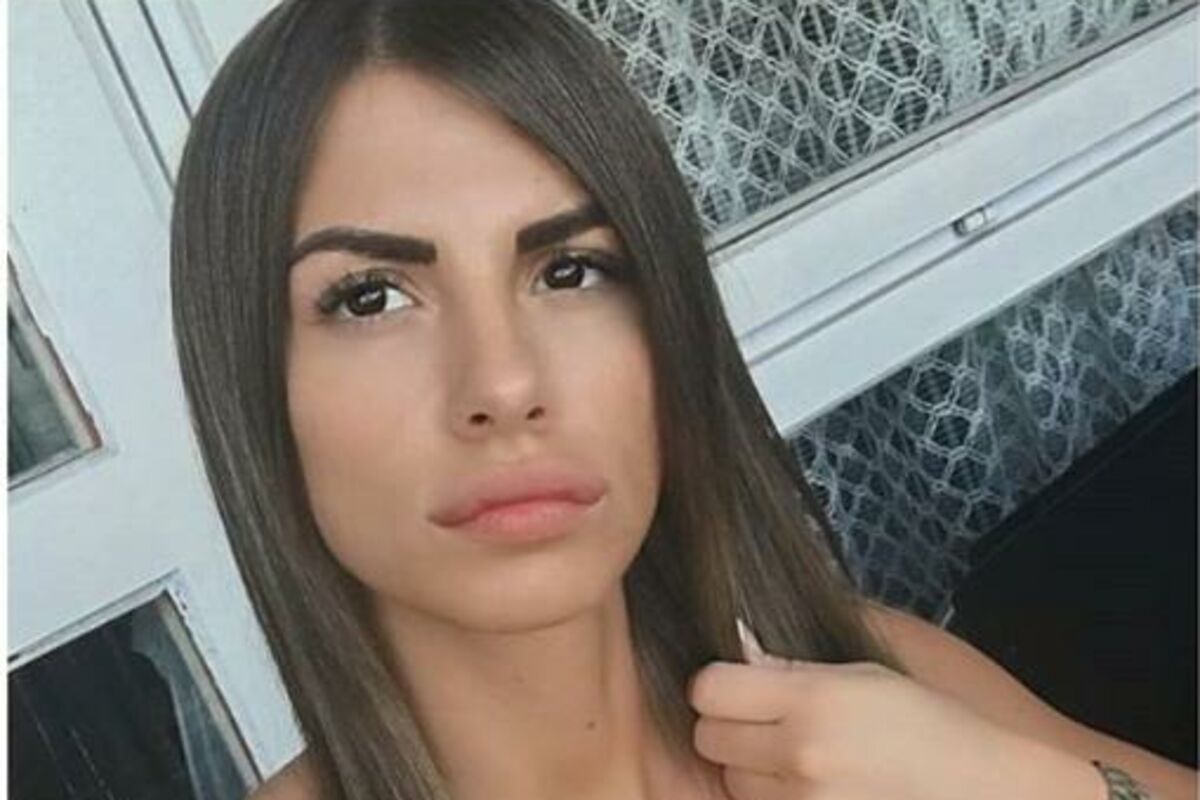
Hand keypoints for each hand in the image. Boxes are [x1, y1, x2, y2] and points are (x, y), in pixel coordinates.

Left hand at [687, 619, 1077, 799]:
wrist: (981, 789)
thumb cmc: (928, 724)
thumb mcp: (862, 674)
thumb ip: (790, 667)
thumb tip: (736, 646)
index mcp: (813, 701)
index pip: (708, 688)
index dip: (718, 683)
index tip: (736, 684)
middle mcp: (801, 755)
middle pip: (709, 737)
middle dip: (727, 725)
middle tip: (764, 721)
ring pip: (731, 781)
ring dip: (748, 768)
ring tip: (795, 756)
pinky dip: (771, 798)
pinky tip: (806, 784)